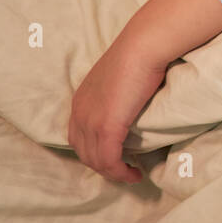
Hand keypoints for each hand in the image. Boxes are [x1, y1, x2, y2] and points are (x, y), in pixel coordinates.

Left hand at [68, 35, 166, 183]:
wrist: (142, 47)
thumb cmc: (138, 56)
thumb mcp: (118, 79)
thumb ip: (116, 95)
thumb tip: (129, 105)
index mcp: (80, 101)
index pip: (79, 138)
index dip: (95, 151)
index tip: (115, 156)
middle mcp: (79, 113)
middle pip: (84, 153)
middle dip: (103, 166)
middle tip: (125, 170)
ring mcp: (91, 121)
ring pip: (96, 161)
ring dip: (113, 173)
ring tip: (132, 175)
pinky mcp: (107, 128)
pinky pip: (109, 160)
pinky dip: (119, 172)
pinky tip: (133, 174)